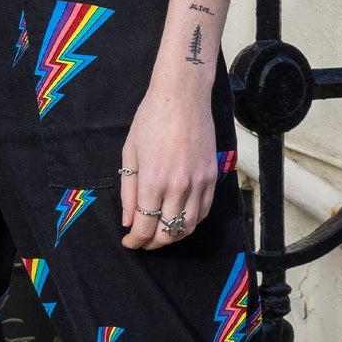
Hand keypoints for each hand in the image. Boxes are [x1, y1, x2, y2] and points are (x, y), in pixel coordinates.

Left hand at [120, 84, 214, 249]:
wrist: (183, 97)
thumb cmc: (150, 120)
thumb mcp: (130, 154)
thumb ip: (128, 192)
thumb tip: (128, 222)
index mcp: (153, 181)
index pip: (144, 227)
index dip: (135, 241)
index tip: (128, 243)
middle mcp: (178, 186)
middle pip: (167, 232)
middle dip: (152, 243)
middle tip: (142, 241)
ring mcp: (199, 182)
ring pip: (189, 227)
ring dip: (173, 237)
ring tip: (160, 234)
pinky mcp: (213, 177)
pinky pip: (204, 211)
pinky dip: (191, 222)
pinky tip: (179, 220)